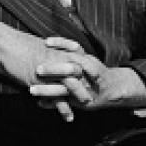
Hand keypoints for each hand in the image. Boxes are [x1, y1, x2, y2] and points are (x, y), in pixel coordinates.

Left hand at [28, 36, 145, 119]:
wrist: (114, 90)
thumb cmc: (96, 73)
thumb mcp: (88, 60)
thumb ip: (72, 53)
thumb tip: (46, 43)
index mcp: (88, 61)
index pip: (75, 49)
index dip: (62, 44)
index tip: (46, 42)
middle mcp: (88, 75)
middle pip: (71, 69)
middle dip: (54, 70)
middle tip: (37, 69)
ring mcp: (85, 89)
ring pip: (66, 89)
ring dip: (48, 90)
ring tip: (31, 90)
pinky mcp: (83, 102)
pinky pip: (66, 103)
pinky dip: (53, 104)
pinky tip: (40, 104)